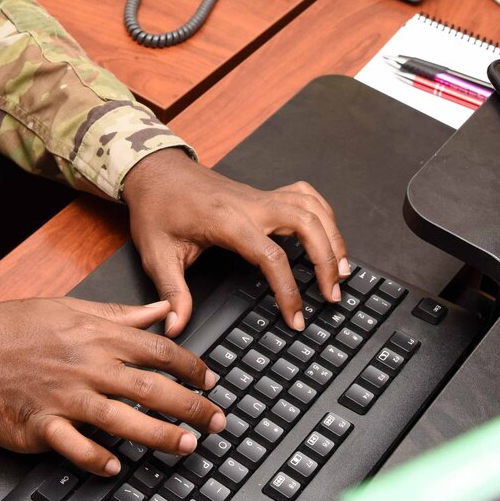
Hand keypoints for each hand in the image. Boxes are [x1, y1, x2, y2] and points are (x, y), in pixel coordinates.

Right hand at [0, 297, 225, 475]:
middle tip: (218, 422)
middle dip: (191, 406)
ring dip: (159, 434)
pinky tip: (115, 468)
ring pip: (122, 418)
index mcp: (95, 335)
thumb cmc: (10, 330)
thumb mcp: (68, 309)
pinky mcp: (40, 425)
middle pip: (151, 387)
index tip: (212, 382)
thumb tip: (160, 311)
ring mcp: (64, 397)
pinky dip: (95, 457)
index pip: (157, 350)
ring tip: (187, 446)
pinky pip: (73, 445)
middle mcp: (86, 366)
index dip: (191, 367)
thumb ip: (119, 315)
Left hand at [121, 149, 346, 335]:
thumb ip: (171, 293)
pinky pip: (304, 195)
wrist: (156, 173)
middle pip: (306, 224)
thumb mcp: (156, 254)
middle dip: (327, 260)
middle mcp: (250, 204)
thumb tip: (175, 327)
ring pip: (311, 207)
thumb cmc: (157, 209)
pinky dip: (323, 213)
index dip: (289, 291)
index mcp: (227, 221)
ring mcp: (260, 196)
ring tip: (343, 271)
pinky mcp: (263, 194)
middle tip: (333, 295)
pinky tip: (329, 234)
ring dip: (333, 236)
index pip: (272, 256)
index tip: (296, 318)